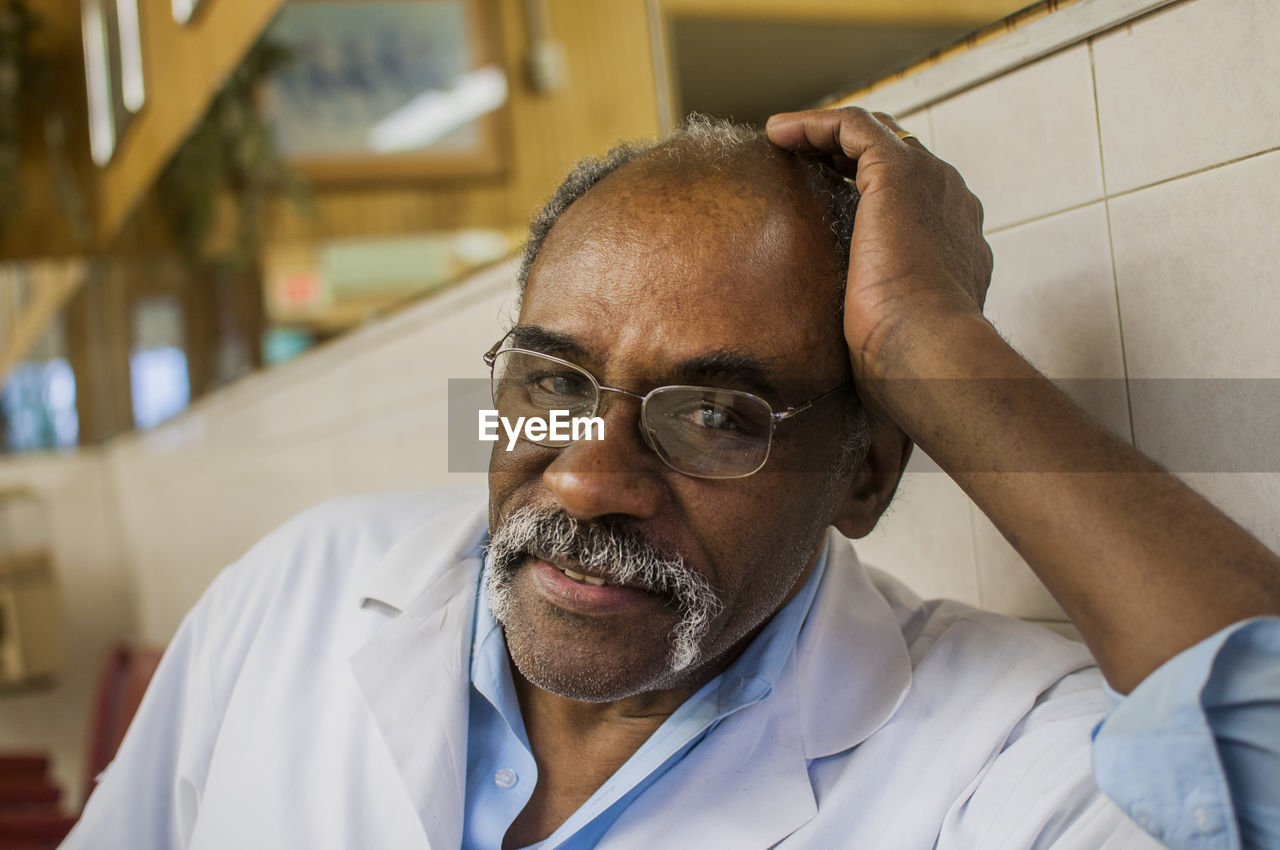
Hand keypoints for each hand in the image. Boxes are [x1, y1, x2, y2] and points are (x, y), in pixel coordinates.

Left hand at [766, 107, 993, 387]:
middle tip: (800, 164)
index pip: (914, 200)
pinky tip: (777, 133)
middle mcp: (952, 203)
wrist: (929, 352)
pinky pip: (854, 127)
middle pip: (898, 158)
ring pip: (876, 135)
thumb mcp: (898, 341)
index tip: (823, 201)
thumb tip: (869, 393)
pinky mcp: (900, 172)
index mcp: (957, 242)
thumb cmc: (912, 365)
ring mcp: (932, 183)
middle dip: (848, 157)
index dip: (867, 192)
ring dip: (826, 134)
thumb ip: (887, 337)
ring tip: (782, 139)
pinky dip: (815, 124)